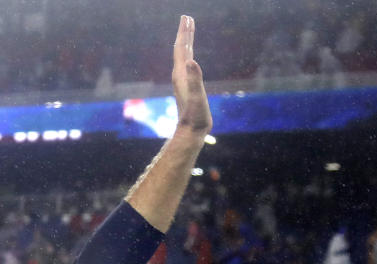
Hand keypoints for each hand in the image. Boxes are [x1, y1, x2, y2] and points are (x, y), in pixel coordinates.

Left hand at [172, 15, 212, 136]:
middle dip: (184, 33)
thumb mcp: (197, 97)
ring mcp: (183, 81)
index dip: (184, 33)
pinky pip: (187, 66)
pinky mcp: (187, 87)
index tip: (186, 17)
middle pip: (181, 50)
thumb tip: (191, 61)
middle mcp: (180, 75)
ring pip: (183, 57)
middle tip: (187, 18)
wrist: (191, 132)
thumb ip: (194, 79)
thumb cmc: (196, 116)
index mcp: (181, 74)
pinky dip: (189, 56)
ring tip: (189, 31)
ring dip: (186, 43)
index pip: (182, 49)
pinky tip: (191, 58)